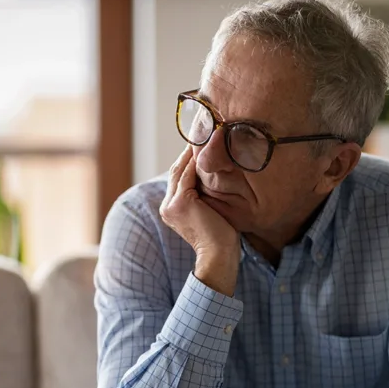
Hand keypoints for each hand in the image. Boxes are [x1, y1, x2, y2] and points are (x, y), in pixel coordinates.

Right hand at [160, 147, 239, 295]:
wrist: (219, 257)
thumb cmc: (222, 239)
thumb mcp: (212, 212)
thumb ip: (207, 196)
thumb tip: (218, 178)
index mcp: (171, 209)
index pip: (179, 177)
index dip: (189, 158)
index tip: (203, 142)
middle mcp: (167, 206)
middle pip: (177, 170)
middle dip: (189, 150)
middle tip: (205, 130)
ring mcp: (171, 205)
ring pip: (181, 169)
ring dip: (193, 150)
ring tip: (207, 133)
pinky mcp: (181, 203)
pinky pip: (188, 174)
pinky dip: (198, 159)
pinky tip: (208, 146)